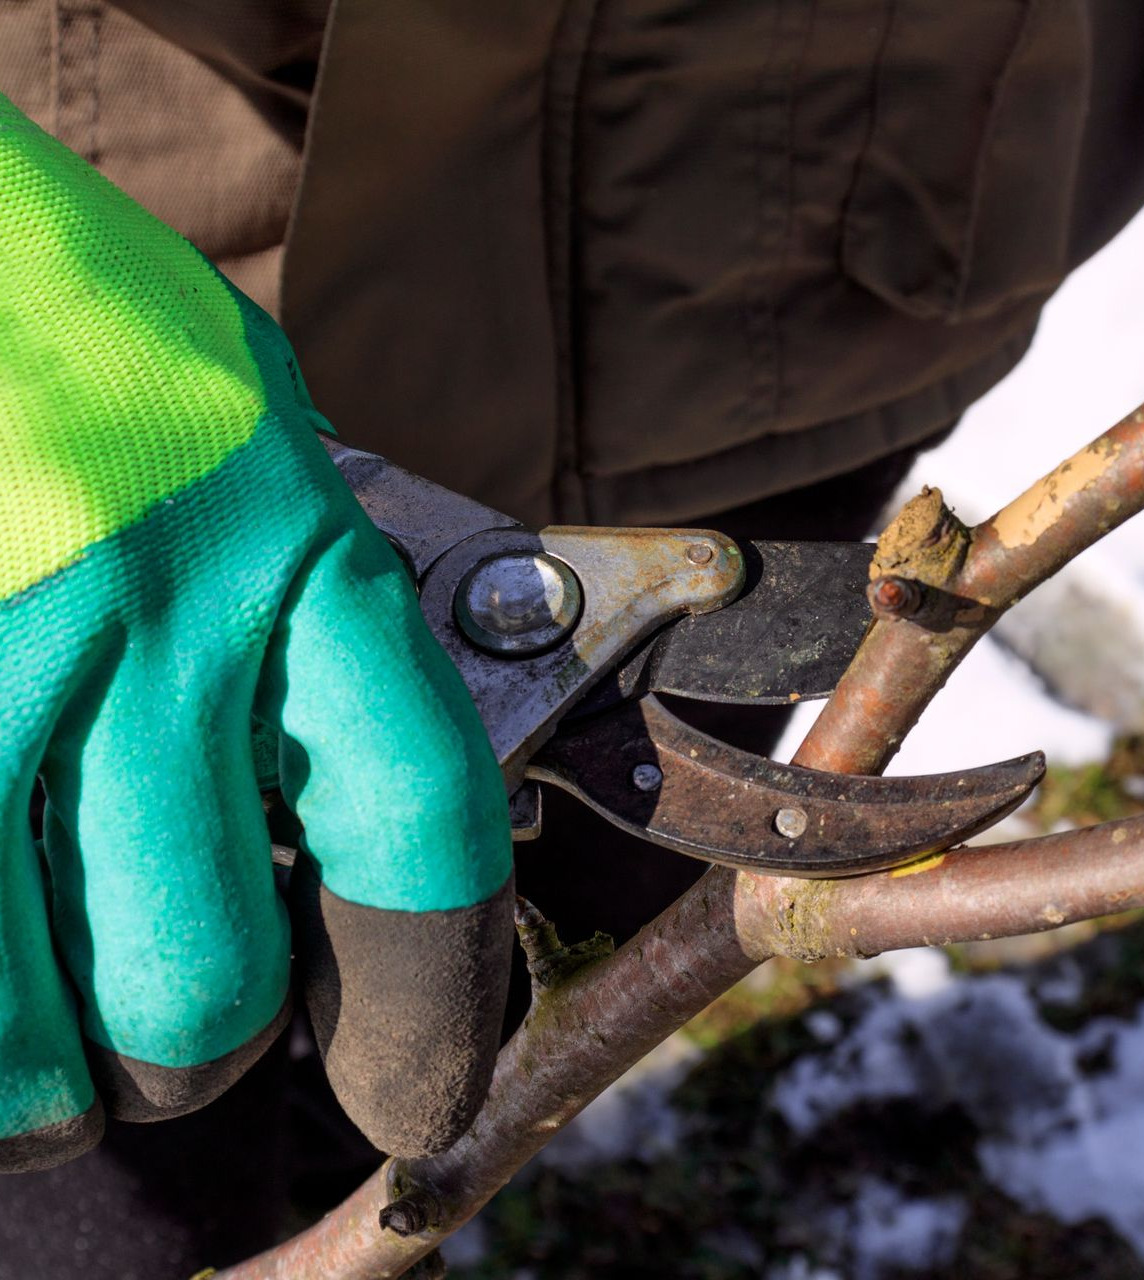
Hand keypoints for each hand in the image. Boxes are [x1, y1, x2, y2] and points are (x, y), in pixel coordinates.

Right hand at [0, 96, 511, 1170]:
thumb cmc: (106, 345)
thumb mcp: (268, 443)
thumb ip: (330, 626)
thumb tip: (375, 825)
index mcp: (297, 553)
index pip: (414, 826)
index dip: (429, 996)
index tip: (422, 1083)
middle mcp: (143, 622)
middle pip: (202, 979)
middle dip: (200, 1047)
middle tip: (182, 1026)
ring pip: (25, 1030)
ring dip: (51, 1076)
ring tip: (56, 1041)